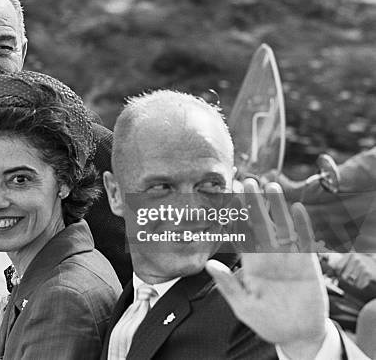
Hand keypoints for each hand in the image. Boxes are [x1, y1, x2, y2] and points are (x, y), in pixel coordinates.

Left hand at [206, 178, 327, 359]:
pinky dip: (302, 226)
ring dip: (276, 207)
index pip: (241, 235)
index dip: (235, 217)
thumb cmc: (266, 320)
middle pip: (260, 224)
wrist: (296, 334)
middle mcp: (268, 256)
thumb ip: (228, 285)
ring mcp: (287, 259)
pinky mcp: (307, 264)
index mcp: (250, 264)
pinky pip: (304, 242)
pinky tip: (297, 209)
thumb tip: (209, 265)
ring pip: (282, 227)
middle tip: (246, 181)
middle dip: (253, 204)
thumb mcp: (243, 306)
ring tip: (271, 186)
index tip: (227, 198)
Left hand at [329, 253, 375, 289]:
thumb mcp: (350, 260)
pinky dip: (360, 285)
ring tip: (357, 278)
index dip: (337, 273)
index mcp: (349, 254)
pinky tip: (362, 280)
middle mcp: (356, 258)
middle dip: (346, 279)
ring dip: (353, 283)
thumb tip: (325, 260)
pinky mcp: (368, 273)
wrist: (375, 267)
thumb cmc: (359, 265)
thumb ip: (338, 262)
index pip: (337, 267)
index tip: (340, 273)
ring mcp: (363, 265)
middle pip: (343, 276)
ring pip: (351, 282)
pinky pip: (359, 285)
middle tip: (350, 277)